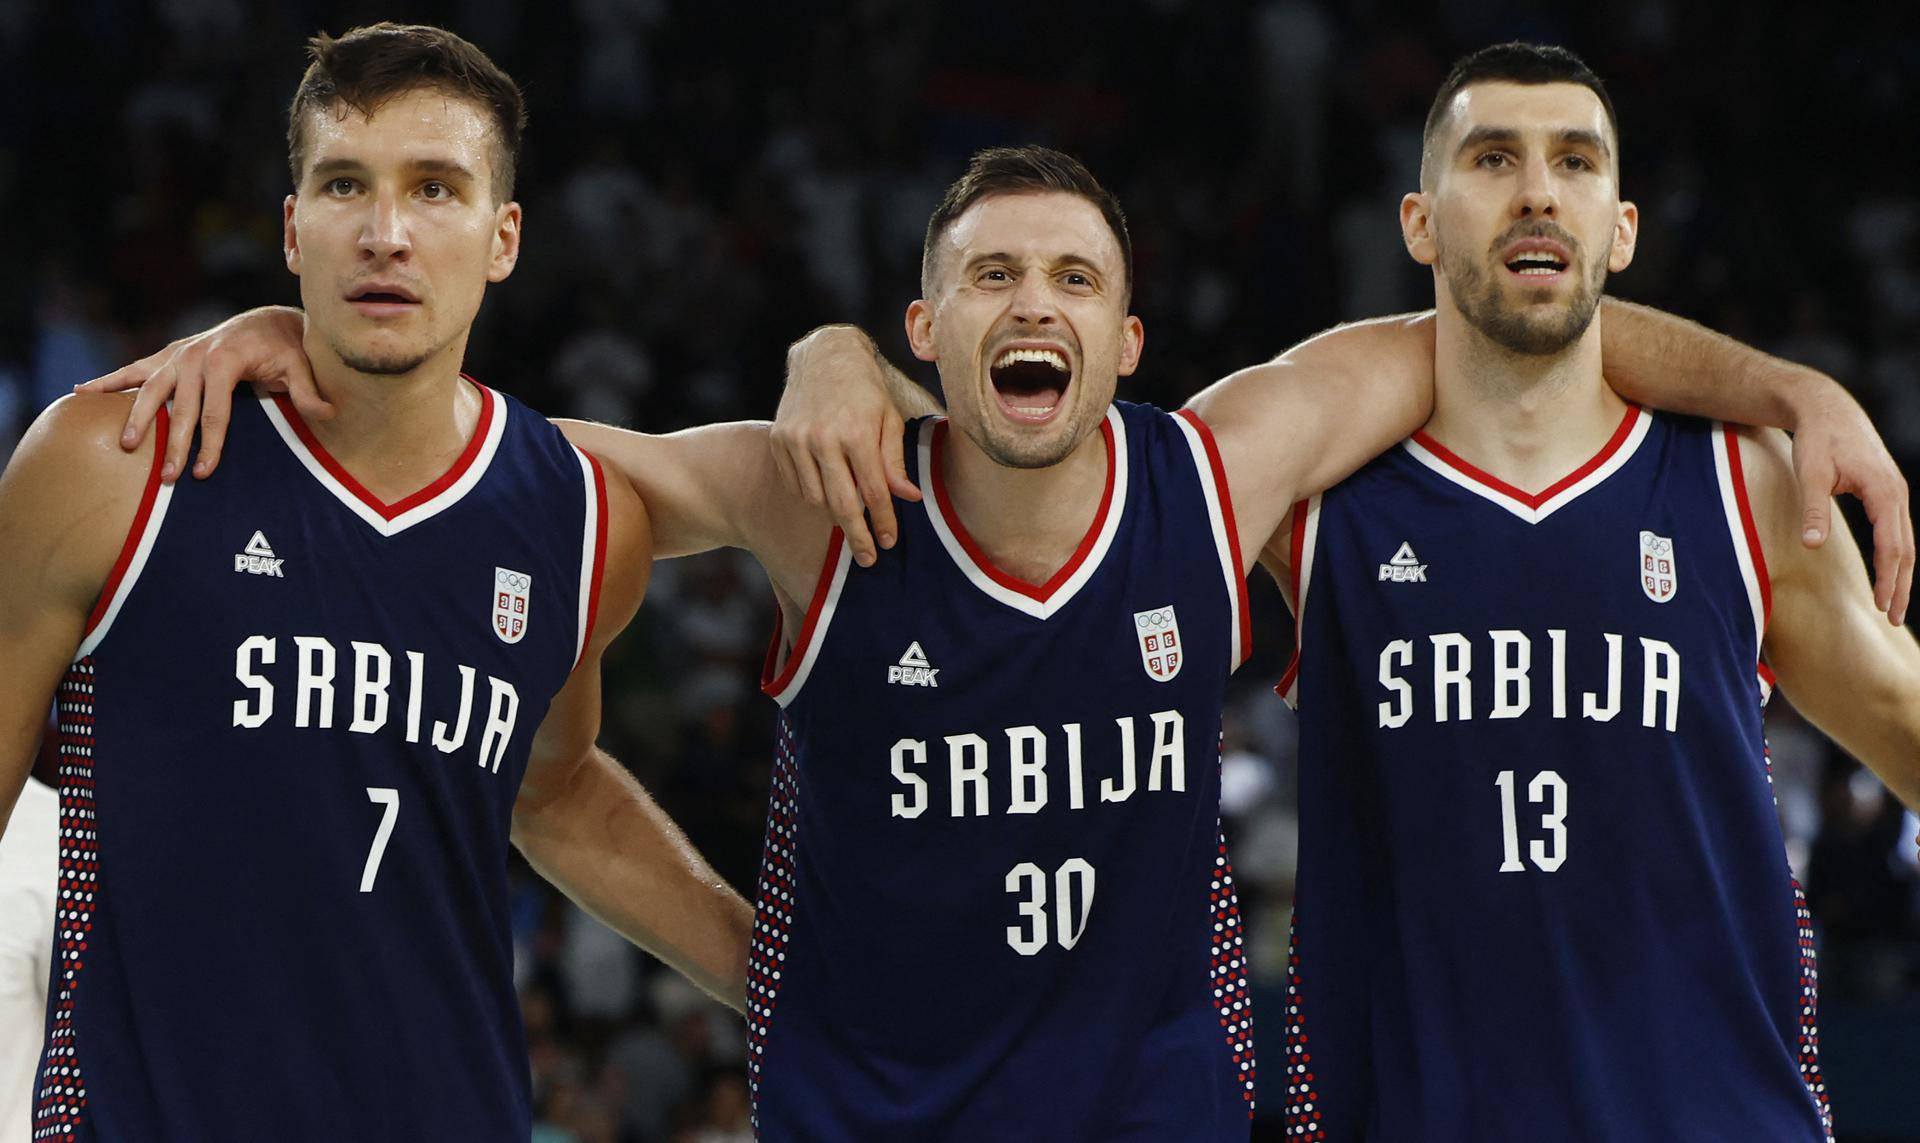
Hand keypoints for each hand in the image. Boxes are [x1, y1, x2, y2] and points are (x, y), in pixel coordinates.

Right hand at [73, 306, 325, 482]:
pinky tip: (79, 392)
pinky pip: (134, 369)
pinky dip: (107, 380)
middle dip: (172, 443)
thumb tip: (328, 412)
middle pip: (179, 407)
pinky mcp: (168, 356)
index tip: (203, 472)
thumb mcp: (300, 366)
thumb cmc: (285, 348)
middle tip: (166, 477)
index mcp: (224, 361)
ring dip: (135, 417)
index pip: (215, 411)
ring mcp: (177, 355)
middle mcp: (195, 356)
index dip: (210, 444)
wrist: (267, 320)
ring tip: (124, 445)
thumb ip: (309, 391)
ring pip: (150, 389)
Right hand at [770, 326, 921, 566]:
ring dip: (834, 513)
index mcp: (857, 432)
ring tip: (849, 515)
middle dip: (857, 537)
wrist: (824, 355)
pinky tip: (827, 490)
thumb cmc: (866, 389)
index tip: (889, 543)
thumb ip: (895, 461)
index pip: (873, 493)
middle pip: (841, 505)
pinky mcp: (778, 439)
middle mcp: (823, 438)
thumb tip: (908, 499)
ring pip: (816, 499)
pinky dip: (812, 495)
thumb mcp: (889, 419)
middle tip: (868, 559)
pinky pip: (796, 485)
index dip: (882, 522)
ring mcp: (795, 439)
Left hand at [1790, 382, 1912, 624]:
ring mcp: (1895, 491)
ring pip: (1904, 541)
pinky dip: (1896, 555)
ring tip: (1891, 604)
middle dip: (1900, 585)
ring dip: (1900, 573)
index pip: (1891, 545)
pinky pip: (1896, 530)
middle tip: (1891, 619)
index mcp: (1883, 491)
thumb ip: (1813, 510)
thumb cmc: (1816, 439)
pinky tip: (1888, 573)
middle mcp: (1896, 493)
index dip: (1887, 578)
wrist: (1826, 408)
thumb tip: (1810, 545)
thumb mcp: (1810, 474)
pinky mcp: (1886, 491)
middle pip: (1905, 548)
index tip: (1880, 606)